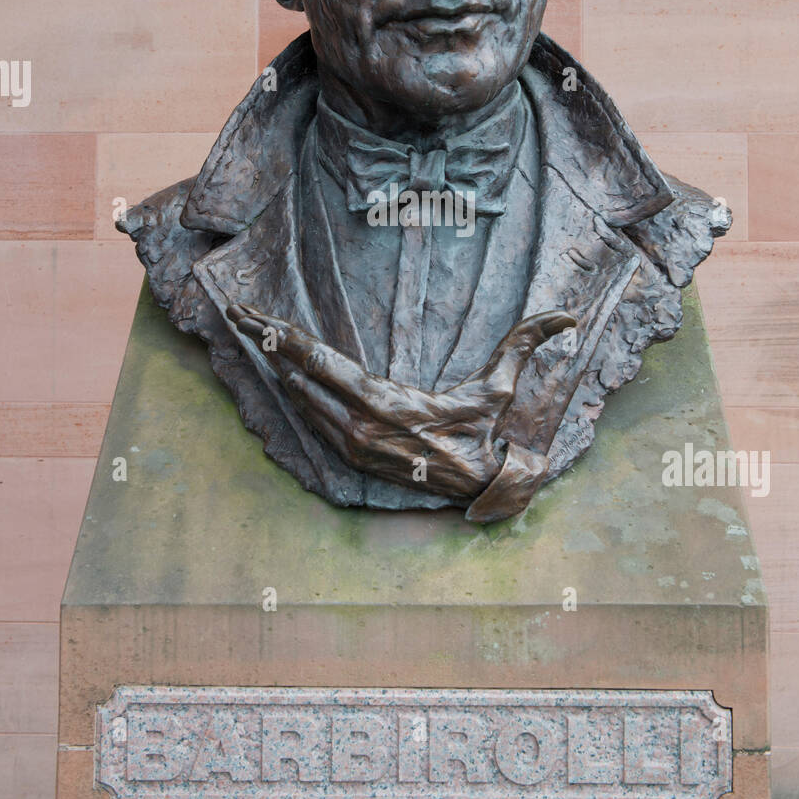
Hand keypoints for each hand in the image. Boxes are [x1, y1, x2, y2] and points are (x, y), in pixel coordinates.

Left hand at [226, 304, 574, 503]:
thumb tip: (567, 314)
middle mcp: (358, 425)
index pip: (320, 362)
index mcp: (385, 403)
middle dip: (263, 340)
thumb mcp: (501, 386)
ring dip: (273, 364)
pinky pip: (308, 419)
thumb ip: (527, 342)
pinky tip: (277, 373)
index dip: (283, 336)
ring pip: (297, 397)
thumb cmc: (485, 432)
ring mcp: (349, 445)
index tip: (252, 314)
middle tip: (231, 310)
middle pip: (298, 374)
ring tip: (247, 332)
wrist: (476, 488)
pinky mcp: (349, 458)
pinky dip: (290, 392)